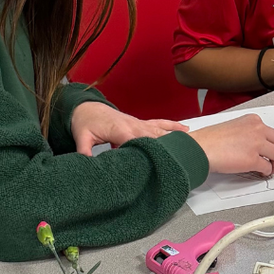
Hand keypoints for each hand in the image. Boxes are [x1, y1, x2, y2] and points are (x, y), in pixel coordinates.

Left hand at [71, 101, 188, 155]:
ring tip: (191, 146)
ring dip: (174, 138)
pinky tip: (186, 131)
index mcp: (119, 129)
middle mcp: (133, 125)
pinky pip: (160, 124)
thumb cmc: (85, 123)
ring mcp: (139, 123)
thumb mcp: (81, 137)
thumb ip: (84, 151)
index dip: (148, 149)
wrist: (87, 108)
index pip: (136, 140)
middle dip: (167, 147)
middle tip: (182, 157)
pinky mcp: (141, 123)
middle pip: (154, 137)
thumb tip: (86, 164)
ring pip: (160, 131)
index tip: (159, 160)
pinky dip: (173, 127)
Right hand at [188, 113, 273, 176]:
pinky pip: (268, 168)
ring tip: (270, 169)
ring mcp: (256, 144)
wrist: (199, 148)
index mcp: (253, 120)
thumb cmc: (210, 140)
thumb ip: (248, 133)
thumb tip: (256, 146)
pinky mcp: (252, 159)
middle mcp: (257, 129)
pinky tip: (260, 173)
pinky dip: (266, 172)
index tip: (273, 151)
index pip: (273, 132)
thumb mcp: (233, 127)